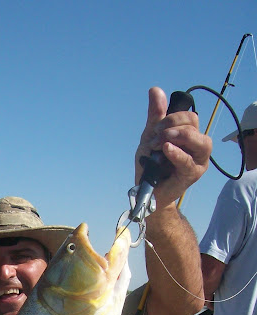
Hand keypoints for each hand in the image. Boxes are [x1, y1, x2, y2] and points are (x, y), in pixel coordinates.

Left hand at [136, 87, 211, 208]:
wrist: (146, 192)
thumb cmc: (151, 165)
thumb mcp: (151, 136)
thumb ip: (155, 116)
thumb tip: (155, 90)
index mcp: (190, 135)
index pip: (190, 116)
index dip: (172, 117)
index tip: (154, 129)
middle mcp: (198, 147)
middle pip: (195, 124)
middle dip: (173, 124)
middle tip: (155, 136)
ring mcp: (198, 161)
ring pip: (200, 141)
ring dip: (179, 136)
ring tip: (162, 141)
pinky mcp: (192, 175)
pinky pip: (188, 161)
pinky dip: (177, 153)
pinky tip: (166, 148)